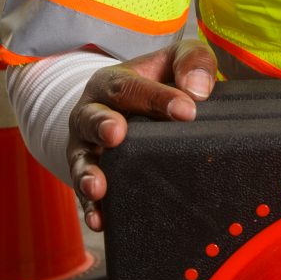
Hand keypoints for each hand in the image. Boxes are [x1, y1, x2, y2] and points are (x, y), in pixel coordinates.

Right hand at [67, 38, 215, 231]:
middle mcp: (92, 111)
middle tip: (117, 135)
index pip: (132, 87)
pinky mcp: (88, 172)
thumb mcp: (176, 59)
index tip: (186, 111)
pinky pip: (84, 193)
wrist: (130, 102)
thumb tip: (198, 91)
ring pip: (82, 157)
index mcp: (113, 81)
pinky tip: (99, 220)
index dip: (157, 98)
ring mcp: (86, 145)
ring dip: (88, 172)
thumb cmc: (158, 78)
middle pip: (93, 117)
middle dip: (103, 125)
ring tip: (98, 187)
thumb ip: (192, 61)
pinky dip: (90, 207)